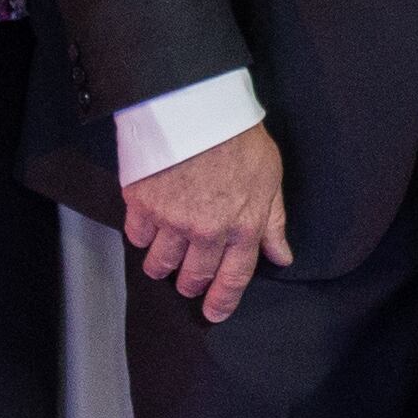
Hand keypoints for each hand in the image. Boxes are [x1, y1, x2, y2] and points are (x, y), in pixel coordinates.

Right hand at [124, 122, 292, 322]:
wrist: (196, 104)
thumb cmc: (238, 135)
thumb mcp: (270, 177)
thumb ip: (273, 221)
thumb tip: (281, 255)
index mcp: (242, 226)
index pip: (233, 278)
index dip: (223, 301)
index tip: (214, 313)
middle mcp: (207, 232)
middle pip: (194, 276)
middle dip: (190, 284)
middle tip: (186, 283)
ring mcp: (172, 220)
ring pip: (160, 263)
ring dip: (161, 267)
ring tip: (161, 263)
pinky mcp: (142, 204)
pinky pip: (136, 237)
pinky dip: (141, 237)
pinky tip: (147, 229)